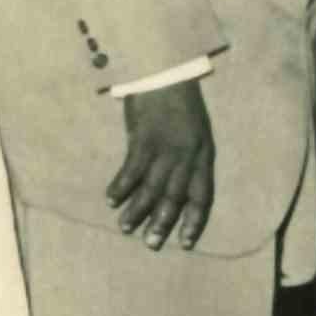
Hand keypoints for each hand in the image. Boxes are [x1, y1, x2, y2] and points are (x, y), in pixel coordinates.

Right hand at [107, 78, 214, 250]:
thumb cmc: (181, 102)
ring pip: (152, 189)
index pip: (202, 196)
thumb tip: (174, 186)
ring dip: (138, 210)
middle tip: (151, 244)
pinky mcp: (144, 139)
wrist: (168, 72)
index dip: (194, 220)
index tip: (185, 242)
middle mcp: (187, 157)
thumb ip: (189, 159)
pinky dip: (122, 186)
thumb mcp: (196, 132)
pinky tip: (112, 199)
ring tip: (126, 228)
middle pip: (176, 198)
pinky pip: (132, 170)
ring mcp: (166, 149)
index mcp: (204, 156)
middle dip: (163, 223)